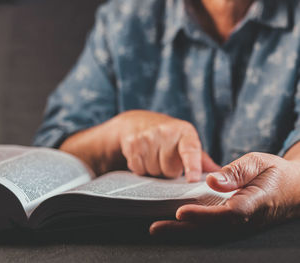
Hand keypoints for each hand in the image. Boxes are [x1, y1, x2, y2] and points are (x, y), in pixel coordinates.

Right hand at [117, 110, 219, 181]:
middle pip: (170, 170)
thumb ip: (201, 160)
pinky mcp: (132, 143)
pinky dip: (141, 168)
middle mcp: (166, 132)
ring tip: (154, 156)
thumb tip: (220, 174)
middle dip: (169, 170)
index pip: (190, 150)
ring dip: (155, 169)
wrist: (136, 122)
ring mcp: (147, 137)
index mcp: (184, 131)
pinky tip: (142, 157)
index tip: (192, 179)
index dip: (192, 166)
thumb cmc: (167, 137)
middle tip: (166, 159)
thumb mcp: (185, 142)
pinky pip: (139, 169)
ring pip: (154, 171)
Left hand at [150, 152, 299, 235]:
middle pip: (212, 229)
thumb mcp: (260, 163)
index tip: (181, 212)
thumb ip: (237, 172)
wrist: (293, 190)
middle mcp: (246, 220)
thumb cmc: (275, 174)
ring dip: (183, 232)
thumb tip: (211, 181)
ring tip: (158, 229)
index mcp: (255, 202)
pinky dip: (192, 228)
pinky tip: (175, 225)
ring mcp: (241, 226)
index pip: (228, 214)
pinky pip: (212, 230)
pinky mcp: (234, 225)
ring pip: (209, 233)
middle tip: (155, 228)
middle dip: (183, 230)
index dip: (204, 215)